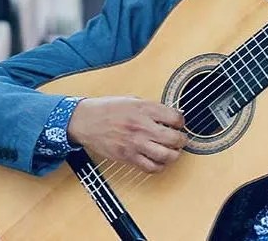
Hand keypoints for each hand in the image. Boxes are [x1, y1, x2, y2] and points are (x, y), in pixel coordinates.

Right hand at [67, 96, 187, 172]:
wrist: (86, 121)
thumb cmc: (108, 109)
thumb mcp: (133, 100)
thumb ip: (152, 108)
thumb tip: (170, 115)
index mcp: (144, 109)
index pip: (175, 117)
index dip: (181, 121)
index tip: (179, 123)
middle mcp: (142, 127)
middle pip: (173, 138)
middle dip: (182, 140)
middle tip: (181, 139)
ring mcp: (135, 143)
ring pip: (165, 155)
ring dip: (174, 155)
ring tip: (173, 151)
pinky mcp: (127, 157)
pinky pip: (150, 167)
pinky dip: (160, 166)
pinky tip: (160, 160)